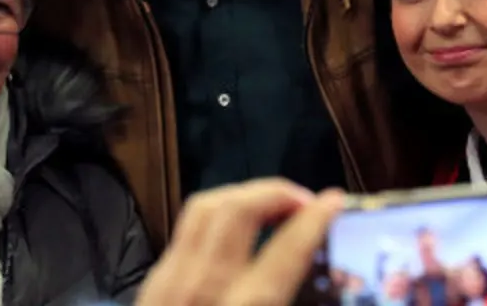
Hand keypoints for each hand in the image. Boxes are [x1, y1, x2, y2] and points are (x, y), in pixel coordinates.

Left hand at [135, 178, 344, 305]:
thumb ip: (289, 300)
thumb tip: (313, 272)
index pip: (284, 251)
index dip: (314, 220)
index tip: (335, 201)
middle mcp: (201, 287)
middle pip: (236, 210)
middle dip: (275, 192)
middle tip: (305, 202)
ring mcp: (169, 280)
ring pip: (204, 208)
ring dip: (244, 196)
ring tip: (273, 207)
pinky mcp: (151, 283)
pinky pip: (185, 229)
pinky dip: (216, 216)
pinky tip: (234, 229)